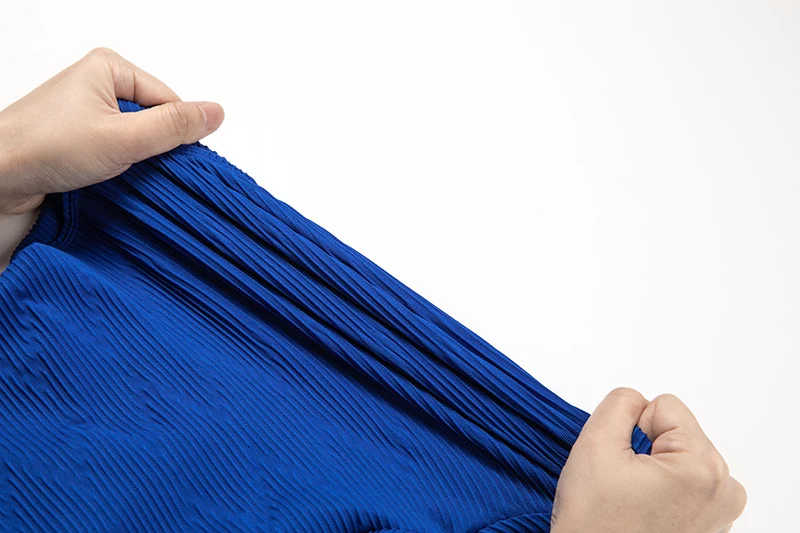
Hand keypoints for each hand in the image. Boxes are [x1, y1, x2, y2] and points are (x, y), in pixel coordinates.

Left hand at [0, 47, 223, 214]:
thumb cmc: (46, 149)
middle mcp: (98, 85)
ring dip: (136, 162)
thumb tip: (218, 112)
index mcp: (109, 67)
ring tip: (117, 176)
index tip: (164, 160)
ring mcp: (86, 112)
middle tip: (136, 168)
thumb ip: (174, 127)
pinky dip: (120, 169)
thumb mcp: (124, 138)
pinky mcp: (78, 138)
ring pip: (137, 139)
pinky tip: (109, 181)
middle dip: (153, 149)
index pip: (169, 101)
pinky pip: (117, 151)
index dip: (174, 134)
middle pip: (154, 120)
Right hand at [551, 388, 745, 532]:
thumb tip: (636, 400)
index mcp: (702, 466)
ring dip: (655, 469)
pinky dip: (664, 489)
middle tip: (625, 484)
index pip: (664, 406)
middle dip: (646, 450)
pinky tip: (646, 512)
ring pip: (679, 454)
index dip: (632, 427)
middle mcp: (724, 488)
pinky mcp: (713, 523)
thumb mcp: (594, 444)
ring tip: (635, 500)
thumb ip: (619, 404)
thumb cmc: (595, 523)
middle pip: (676, 431)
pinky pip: (685, 481)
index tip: (623, 463)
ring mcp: (722, 510)